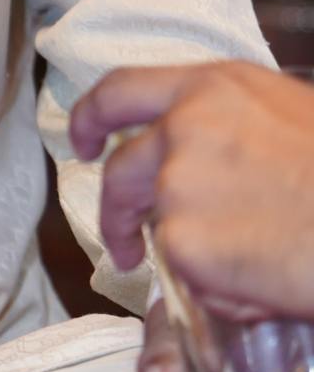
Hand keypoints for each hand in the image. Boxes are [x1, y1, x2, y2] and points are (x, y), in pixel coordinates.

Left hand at [70, 61, 313, 316]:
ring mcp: (178, 184)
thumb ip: (233, 128)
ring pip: (152, 224)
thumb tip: (202, 164)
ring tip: (215, 269)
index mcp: (214, 87)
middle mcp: (186, 127)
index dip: (91, 115)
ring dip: (167, 250)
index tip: (81, 140)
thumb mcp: (290, 120)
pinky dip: (210, 285)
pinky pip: (181, 272)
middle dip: (115, 209)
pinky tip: (258, 281)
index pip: (123, 89)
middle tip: (123, 244)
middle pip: (121, 168)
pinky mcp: (183, 242)